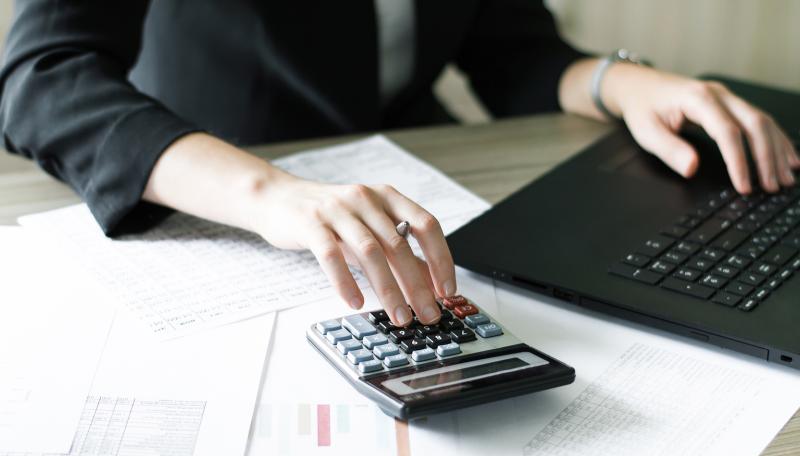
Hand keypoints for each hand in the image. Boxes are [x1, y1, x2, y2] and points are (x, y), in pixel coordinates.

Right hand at [253, 172, 454, 325]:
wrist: (278, 199)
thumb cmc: (330, 218)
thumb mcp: (368, 228)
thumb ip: (398, 251)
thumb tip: (430, 284)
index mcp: (387, 197)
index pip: (426, 225)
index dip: (441, 258)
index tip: (447, 289)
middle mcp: (366, 198)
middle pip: (400, 244)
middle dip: (417, 285)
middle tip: (427, 314)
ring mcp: (337, 209)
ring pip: (370, 252)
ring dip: (388, 289)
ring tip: (398, 316)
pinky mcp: (310, 223)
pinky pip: (332, 255)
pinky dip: (346, 282)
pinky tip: (355, 302)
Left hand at [604, 65, 799, 192]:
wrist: (640, 85)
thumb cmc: (643, 107)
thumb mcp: (646, 132)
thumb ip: (669, 150)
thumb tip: (692, 169)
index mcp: (698, 99)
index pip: (727, 132)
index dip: (739, 161)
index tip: (745, 186)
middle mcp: (719, 94)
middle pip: (755, 124)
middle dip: (766, 157)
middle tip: (772, 186)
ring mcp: (728, 97)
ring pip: (763, 122)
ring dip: (776, 150)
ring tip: (786, 178)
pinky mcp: (731, 104)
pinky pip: (760, 121)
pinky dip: (775, 140)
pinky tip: (786, 158)